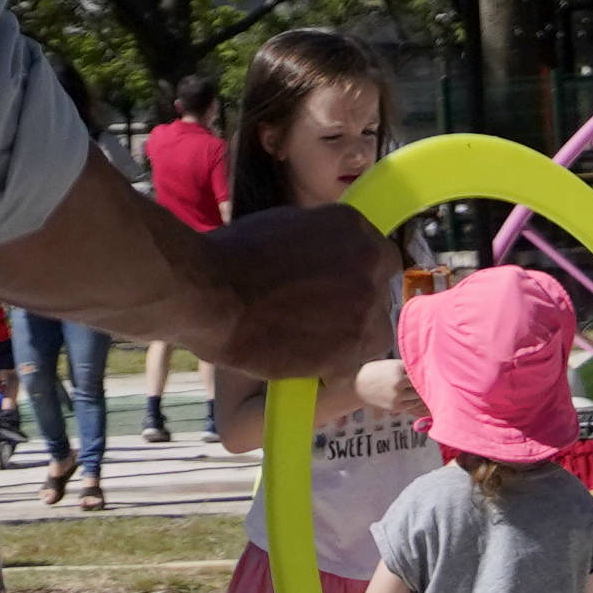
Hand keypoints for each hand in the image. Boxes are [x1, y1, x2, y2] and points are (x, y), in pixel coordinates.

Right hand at [191, 202, 409, 386]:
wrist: (213, 292)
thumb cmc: (234, 255)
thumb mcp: (288, 228)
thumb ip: (322, 244)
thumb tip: (329, 261)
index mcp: (352, 225)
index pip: (379, 256)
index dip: (360, 276)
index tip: (341, 289)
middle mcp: (368, 262)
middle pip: (380, 294)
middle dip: (357, 307)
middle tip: (322, 318)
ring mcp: (365, 304)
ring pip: (374, 332)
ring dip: (350, 340)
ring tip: (310, 344)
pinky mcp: (353, 345)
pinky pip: (354, 363)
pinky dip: (334, 367)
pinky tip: (303, 362)